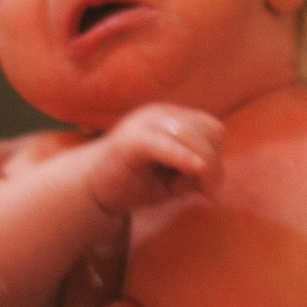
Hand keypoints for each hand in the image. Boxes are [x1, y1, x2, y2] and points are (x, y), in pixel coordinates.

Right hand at [87, 104, 222, 214]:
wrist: (90, 189)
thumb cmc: (134, 184)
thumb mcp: (174, 180)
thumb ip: (197, 175)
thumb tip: (216, 185)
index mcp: (173, 118)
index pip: (212, 129)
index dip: (217, 156)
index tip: (206, 187)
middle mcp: (161, 114)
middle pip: (207, 130)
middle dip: (212, 164)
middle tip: (200, 192)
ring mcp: (145, 123)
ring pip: (190, 135)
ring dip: (196, 168)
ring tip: (178, 190)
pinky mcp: (132, 139)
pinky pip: (165, 144)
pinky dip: (182, 157)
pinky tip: (193, 170)